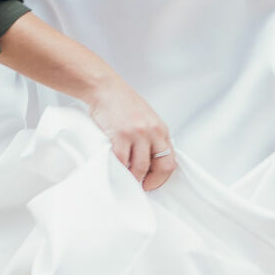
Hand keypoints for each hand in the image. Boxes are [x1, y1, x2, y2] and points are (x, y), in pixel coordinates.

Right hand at [85, 75, 175, 190]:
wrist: (104, 88)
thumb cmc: (122, 103)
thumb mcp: (146, 119)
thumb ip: (151, 138)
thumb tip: (150, 162)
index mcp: (161, 129)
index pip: (170, 160)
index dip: (161, 177)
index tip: (152, 183)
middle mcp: (152, 131)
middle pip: (160, 167)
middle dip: (150, 181)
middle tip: (140, 186)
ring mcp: (137, 133)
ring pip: (140, 168)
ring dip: (132, 177)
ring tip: (125, 176)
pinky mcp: (120, 135)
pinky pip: (122, 161)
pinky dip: (118, 168)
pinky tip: (115, 167)